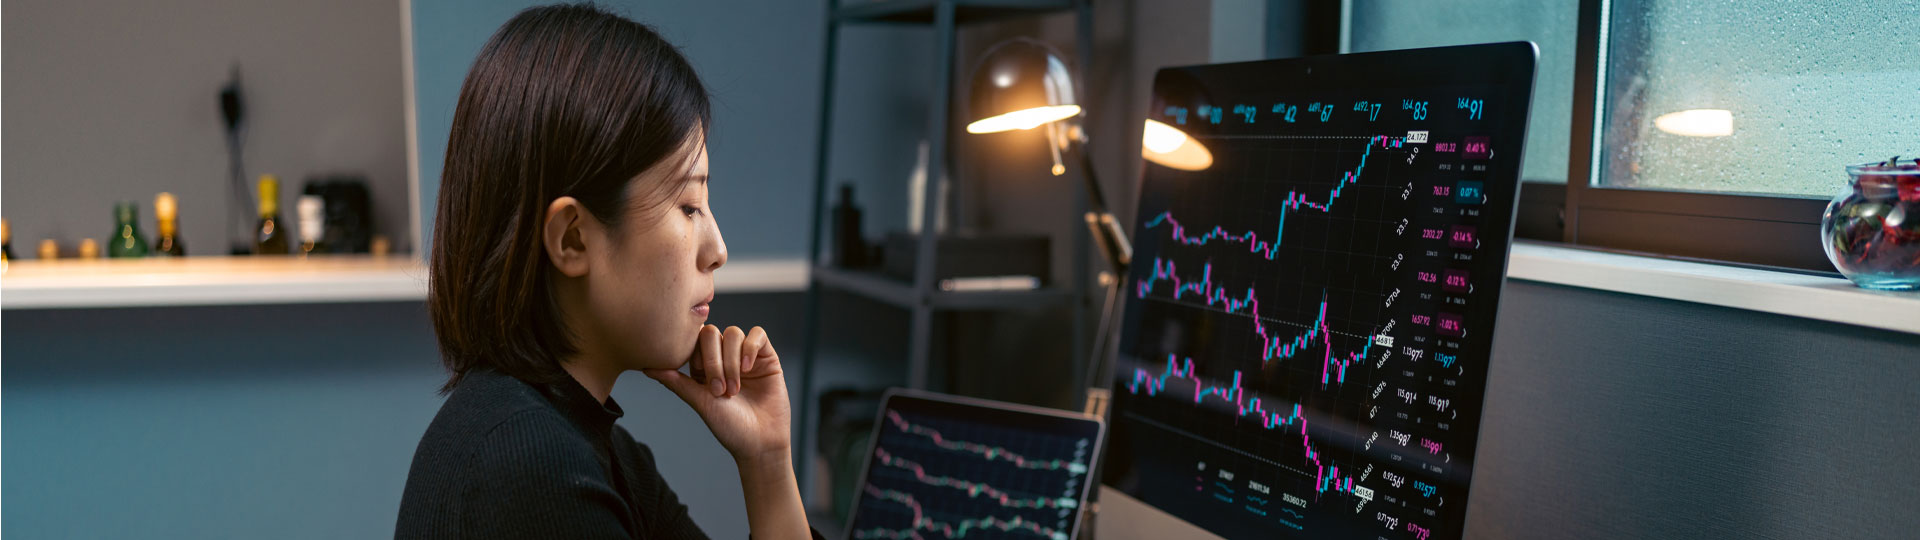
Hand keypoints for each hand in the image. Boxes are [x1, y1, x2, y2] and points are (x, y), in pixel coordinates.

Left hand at [643, 325, 791, 462]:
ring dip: (731, 362)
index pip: (694, 341)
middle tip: (719, 390)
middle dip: (714, 360)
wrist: (760, 442)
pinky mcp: (767, 357)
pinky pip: (758, 335)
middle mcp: (725, 357)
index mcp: (705, 367)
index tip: (701, 379)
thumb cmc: (728, 426)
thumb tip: (645, 367)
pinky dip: (750, 348)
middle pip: (712, 334)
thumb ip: (675, 381)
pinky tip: (748, 369)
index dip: (696, 354)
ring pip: (734, 333)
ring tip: (734, 389)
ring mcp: (746, 356)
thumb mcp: (699, 402)